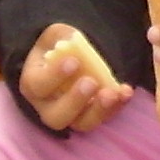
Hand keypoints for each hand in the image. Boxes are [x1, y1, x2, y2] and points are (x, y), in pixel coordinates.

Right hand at [19, 23, 133, 134]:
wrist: (72, 58)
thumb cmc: (59, 47)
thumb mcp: (57, 36)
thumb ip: (63, 37)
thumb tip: (73, 40)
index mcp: (33, 82)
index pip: (38, 84)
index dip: (54, 75)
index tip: (73, 61)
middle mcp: (48, 105)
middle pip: (56, 116)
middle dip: (75, 101)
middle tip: (91, 82)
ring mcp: (71, 115)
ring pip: (81, 123)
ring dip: (99, 110)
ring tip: (113, 93)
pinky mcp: (91, 116)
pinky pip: (103, 118)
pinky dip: (117, 106)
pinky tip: (126, 92)